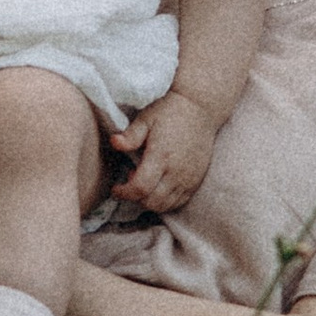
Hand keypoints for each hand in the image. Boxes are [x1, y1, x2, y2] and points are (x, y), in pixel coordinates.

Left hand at [108, 87, 220, 215]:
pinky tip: (159, 186)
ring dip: (150, 201)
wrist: (201, 109)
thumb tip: (114, 143)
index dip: (124, 193)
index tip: (116, 188)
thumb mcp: (146, 119)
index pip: (140, 188)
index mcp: (161, 156)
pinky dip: (165, 201)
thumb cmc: (170, 112)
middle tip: (130, 181)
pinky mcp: (196, 180)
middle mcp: (176, 172)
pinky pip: (179, 202)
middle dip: (135, 198)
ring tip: (145, 183)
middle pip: (151, 202)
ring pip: (165, 206)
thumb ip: (130, 135)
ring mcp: (188, 178)